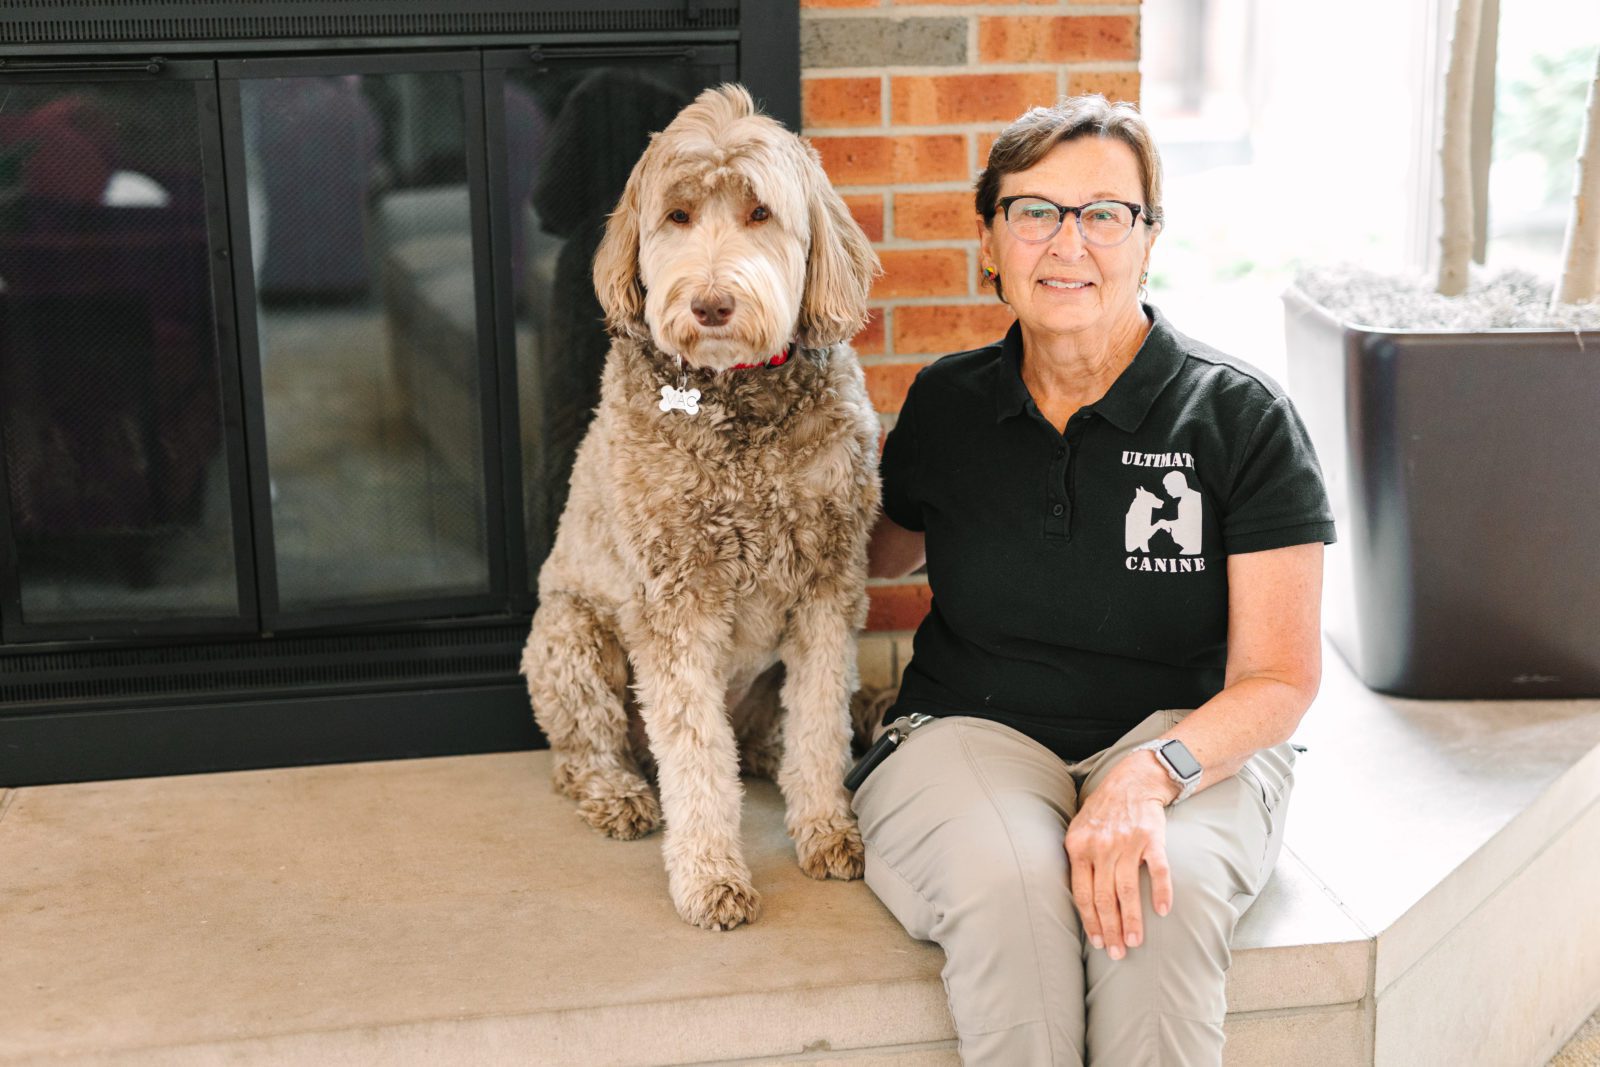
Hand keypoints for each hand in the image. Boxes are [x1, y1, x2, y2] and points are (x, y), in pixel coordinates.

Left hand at [1064, 752, 1175, 959]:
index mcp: (1078, 847)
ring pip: (1127, 889)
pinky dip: (1160, 891)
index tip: (1098, 943)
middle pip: (1104, 897)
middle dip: (1111, 929)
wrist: (1132, 780)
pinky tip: (1162, 911)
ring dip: (1132, 920)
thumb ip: (1077, 860)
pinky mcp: (1151, 838)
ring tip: (1135, 941)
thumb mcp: (1078, 830)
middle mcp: (1101, 847)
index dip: (1090, 921)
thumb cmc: (1103, 811)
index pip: (1082, 894)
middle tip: (1118, 953)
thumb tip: (1077, 900)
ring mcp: (1126, 842)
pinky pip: (1157, 869)